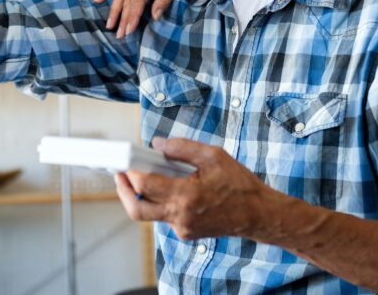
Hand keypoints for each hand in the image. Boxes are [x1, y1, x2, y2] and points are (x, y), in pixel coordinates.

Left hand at [114, 137, 269, 240]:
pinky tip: (170, 188)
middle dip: (124, 192)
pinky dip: (161, 202)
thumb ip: (182, 148)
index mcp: (186, 195)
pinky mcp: (186, 233)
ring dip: (142, 196)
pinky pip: (165, 217)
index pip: (146, 185)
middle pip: (137, 209)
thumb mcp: (213, 156)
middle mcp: (180, 216)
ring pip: (150, 214)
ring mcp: (182, 228)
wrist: (257, 215)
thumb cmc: (239, 184)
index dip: (131, 172)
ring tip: (143, 177)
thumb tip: (157, 144)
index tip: (126, 161)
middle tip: (120, 176)